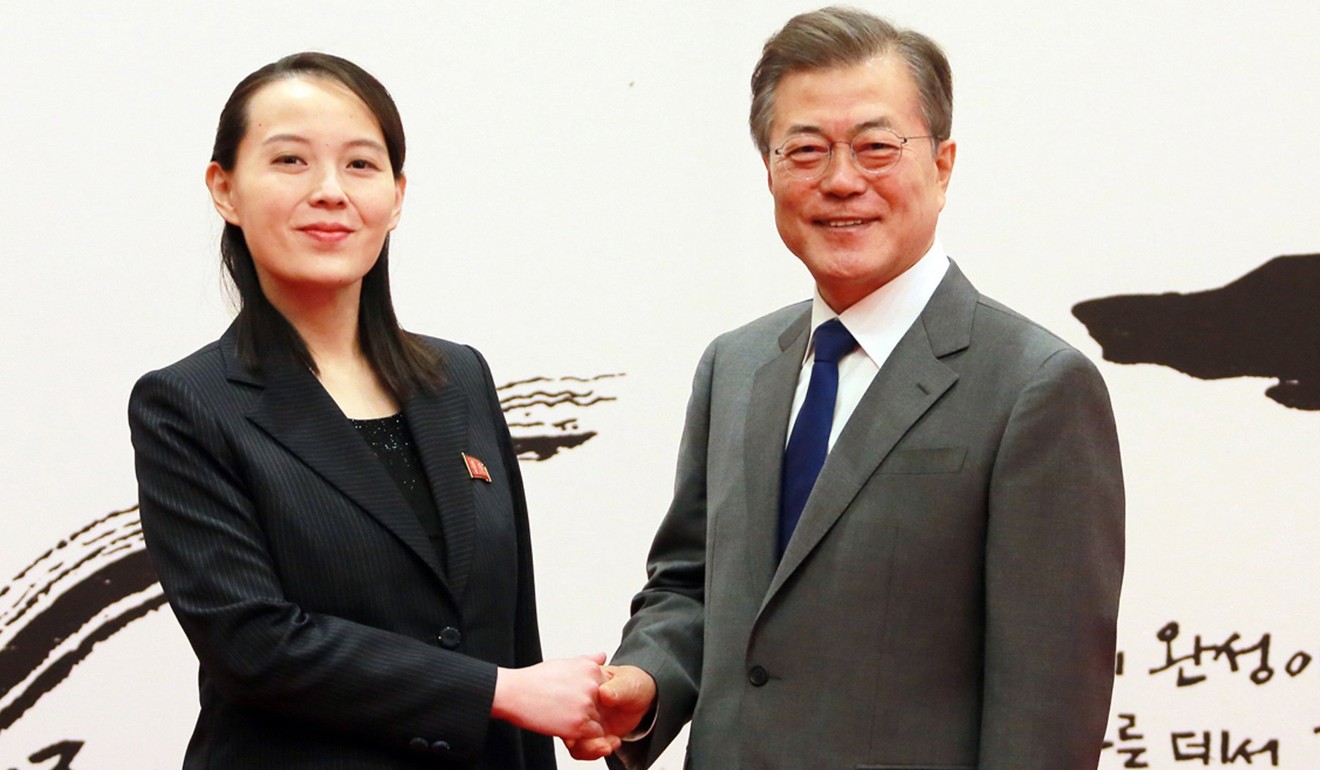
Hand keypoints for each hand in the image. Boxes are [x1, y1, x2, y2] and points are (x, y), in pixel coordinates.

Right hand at [492, 653, 608, 739]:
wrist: (514, 693)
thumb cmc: (535, 680)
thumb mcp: (564, 663)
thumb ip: (587, 661)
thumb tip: (603, 656)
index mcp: (591, 669)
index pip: (606, 687)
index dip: (592, 695)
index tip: (575, 697)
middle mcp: (593, 685)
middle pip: (603, 705)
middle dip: (589, 709)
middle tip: (566, 706)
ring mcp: (587, 705)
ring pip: (598, 720)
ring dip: (585, 722)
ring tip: (562, 715)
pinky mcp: (579, 724)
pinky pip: (593, 734)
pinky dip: (582, 734)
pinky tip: (564, 724)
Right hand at [564, 664, 656, 760]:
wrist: (643, 699)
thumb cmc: (632, 684)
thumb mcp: (628, 683)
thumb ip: (617, 689)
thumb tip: (604, 693)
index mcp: (583, 683)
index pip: (566, 699)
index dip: (569, 715)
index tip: (585, 725)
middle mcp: (578, 704)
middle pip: (566, 724)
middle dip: (580, 737)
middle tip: (602, 740)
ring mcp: (583, 720)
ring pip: (573, 740)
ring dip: (588, 747)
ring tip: (607, 746)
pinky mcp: (589, 734)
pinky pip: (582, 748)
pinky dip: (595, 751)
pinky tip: (613, 743)